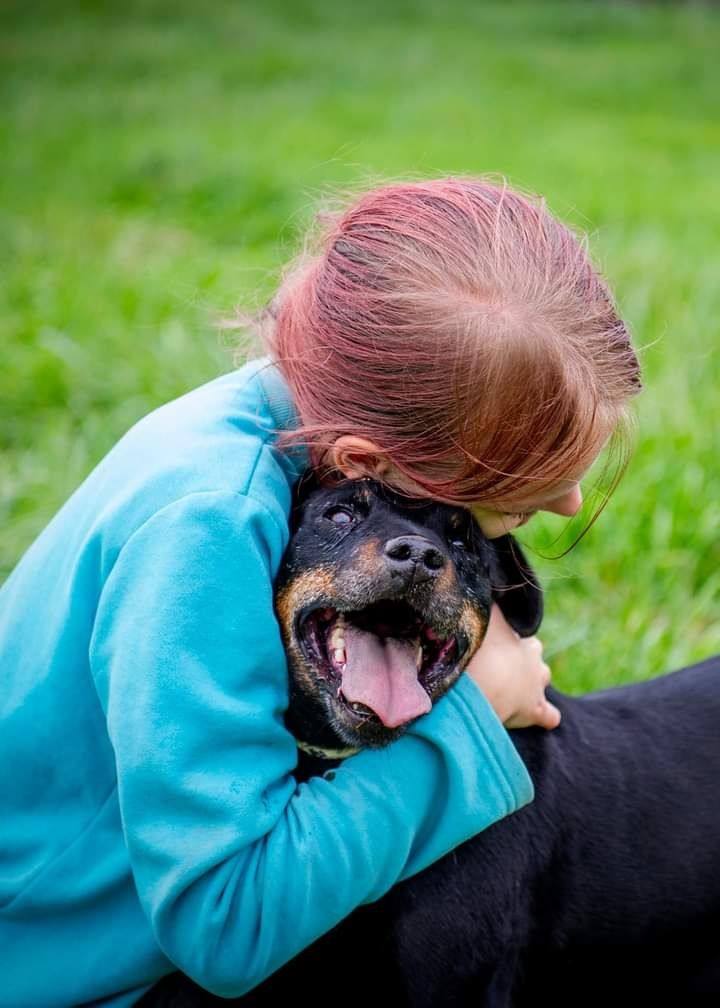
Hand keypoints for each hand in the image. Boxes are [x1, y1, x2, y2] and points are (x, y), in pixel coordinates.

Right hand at [465, 603, 560, 729]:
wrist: (484, 683)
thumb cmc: (481, 647)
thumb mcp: (482, 616)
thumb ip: (485, 602)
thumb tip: (484, 582)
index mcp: (524, 638)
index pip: (520, 636)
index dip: (506, 640)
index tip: (491, 645)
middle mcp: (536, 659)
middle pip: (533, 655)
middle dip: (520, 660)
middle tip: (496, 665)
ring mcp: (538, 686)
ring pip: (542, 679)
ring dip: (531, 684)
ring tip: (510, 689)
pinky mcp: (536, 711)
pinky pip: (549, 715)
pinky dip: (545, 715)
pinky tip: (540, 717)